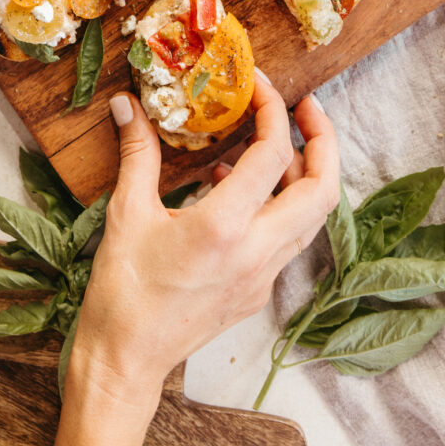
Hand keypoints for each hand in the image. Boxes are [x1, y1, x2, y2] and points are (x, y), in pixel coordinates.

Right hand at [70, 70, 339, 406]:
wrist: (126, 362)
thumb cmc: (121, 292)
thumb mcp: (126, 213)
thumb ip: (137, 152)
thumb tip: (126, 104)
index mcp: (225, 228)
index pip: (275, 154)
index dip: (273, 109)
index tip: (257, 83)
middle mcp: (257, 252)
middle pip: (322, 189)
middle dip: (323, 139)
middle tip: (303, 106)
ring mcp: (263, 276)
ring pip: (313, 216)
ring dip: (308, 172)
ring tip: (275, 140)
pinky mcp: (258, 290)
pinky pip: (288, 237)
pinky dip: (281, 202)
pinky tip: (238, 184)